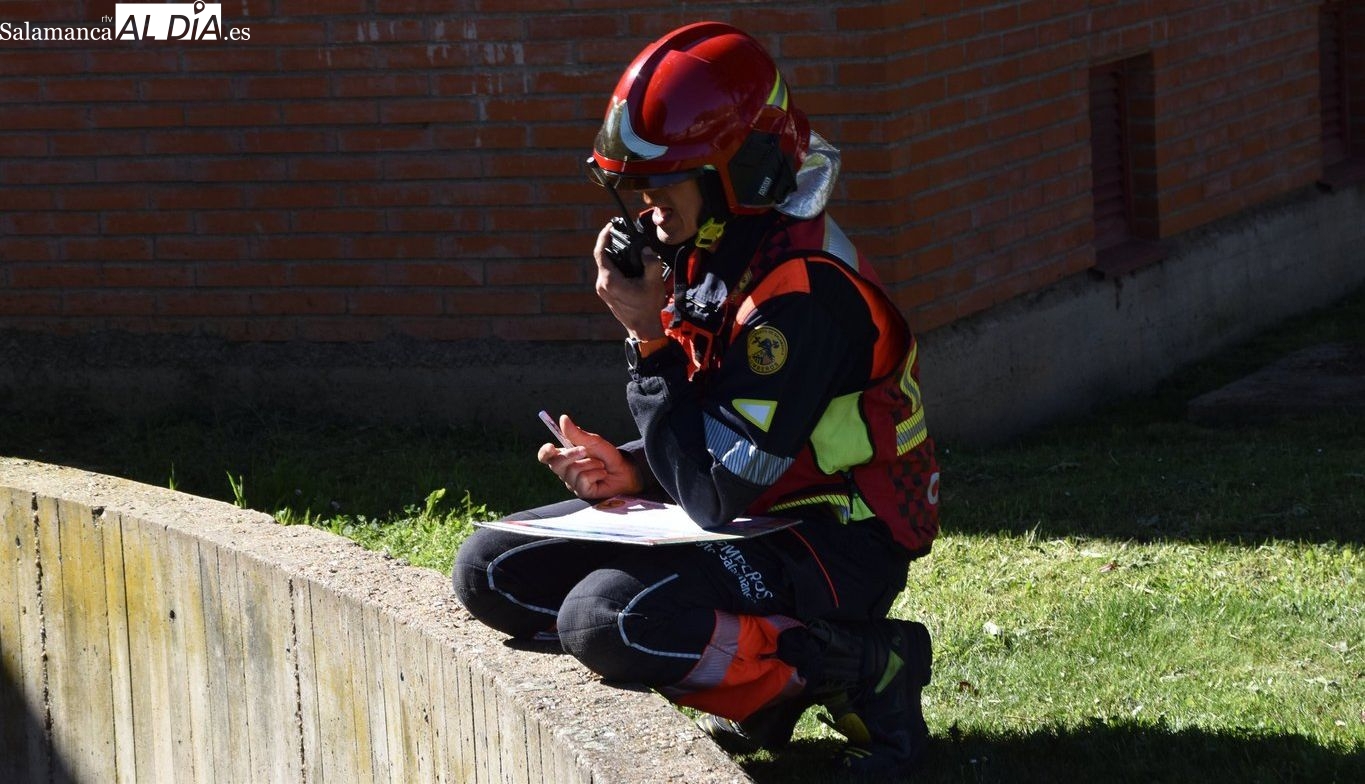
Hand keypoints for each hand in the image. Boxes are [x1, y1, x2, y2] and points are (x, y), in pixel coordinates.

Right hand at [537, 413, 643, 499]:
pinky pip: (583, 481)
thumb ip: (577, 433)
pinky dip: (595, 474)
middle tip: (584, 450)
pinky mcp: (582, 492)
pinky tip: (601, 475)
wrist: (624, 470)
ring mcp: (572, 483)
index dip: (545, 452)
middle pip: (555, 464)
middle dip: (570, 455)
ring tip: (600, 465)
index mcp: (565, 456)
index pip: (546, 456)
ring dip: (590, 464)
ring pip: (572, 471)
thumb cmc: (607, 456)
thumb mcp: (593, 441)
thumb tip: (563, 418)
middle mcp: (565, 471)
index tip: (552, 446)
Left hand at [593, 222, 668, 339]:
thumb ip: (651, 262)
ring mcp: (603, 290)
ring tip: (624, 245)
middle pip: (602, 258)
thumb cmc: (648, 307)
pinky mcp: (606, 293)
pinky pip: (607, 273)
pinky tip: (624, 261)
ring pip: (604, 266)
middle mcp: (602, 284)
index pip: (600, 252)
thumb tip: (645, 250)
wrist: (643, 328)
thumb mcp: (653, 282)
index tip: (610, 226)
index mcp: (610, 280)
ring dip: (613, 255)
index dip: (604, 236)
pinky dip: (614, 265)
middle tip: (621, 233)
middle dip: (610, 244)